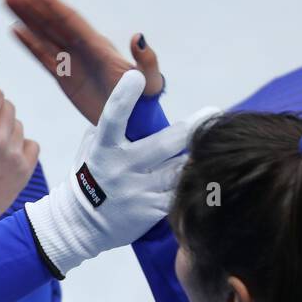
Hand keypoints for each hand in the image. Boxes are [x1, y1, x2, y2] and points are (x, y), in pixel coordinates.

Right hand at [6, 0, 162, 124]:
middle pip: (52, 23)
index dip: (52, 4)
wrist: (132, 121)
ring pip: (44, 36)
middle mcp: (82, 48)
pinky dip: (29, 44)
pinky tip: (16, 30)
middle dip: (32, 6)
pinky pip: (43, 57)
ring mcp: (71, 62)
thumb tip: (138, 37)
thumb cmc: (144, 98)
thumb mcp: (150, 79)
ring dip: (26, 19)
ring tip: (9, 2)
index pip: (70, 20)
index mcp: (99, 45)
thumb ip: (146, 58)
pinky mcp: (63, 78)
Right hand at [25, 70, 207, 276]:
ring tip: (220, 144)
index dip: (123, 96)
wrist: (81, 225)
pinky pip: (180, 194)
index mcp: (103, 148)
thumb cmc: (88, 179)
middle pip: (165, 144)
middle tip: (212, 113)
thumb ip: (107, 126)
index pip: (111, 118)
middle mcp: (120, 168)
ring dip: (199, 157)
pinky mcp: (149, 211)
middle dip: (192, 128)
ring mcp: (136, 191)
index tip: (136, 76)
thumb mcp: (89, 149)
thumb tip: (129, 98)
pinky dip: (195, 184)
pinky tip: (211, 176)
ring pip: (179, 170)